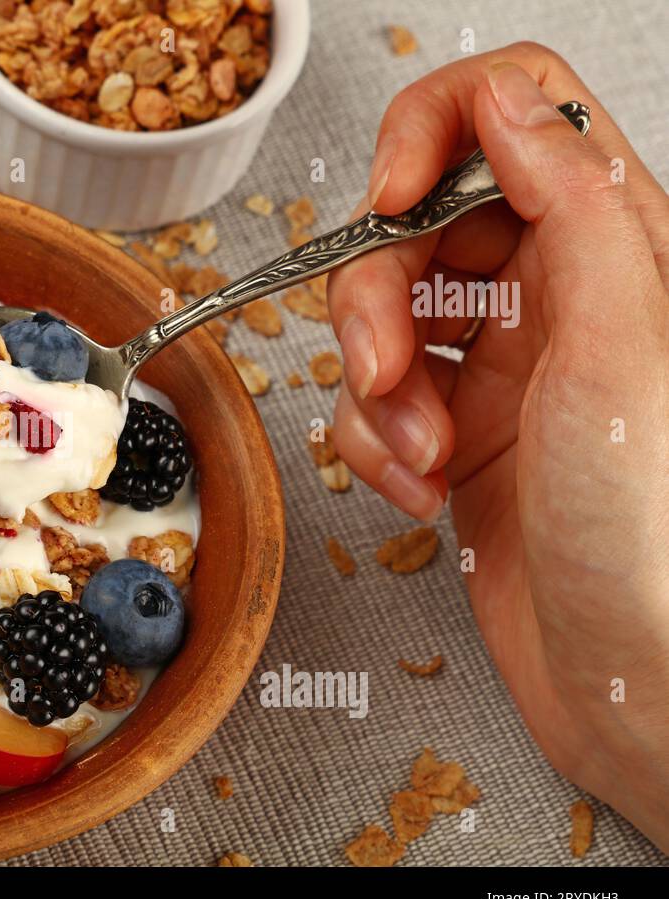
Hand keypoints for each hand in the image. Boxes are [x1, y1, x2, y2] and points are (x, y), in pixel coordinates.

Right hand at [327, 43, 668, 849]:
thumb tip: (511, 101)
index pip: (516, 114)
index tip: (386, 201)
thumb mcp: (623, 344)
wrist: (636, 683)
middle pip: (421, 225)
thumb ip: (572, 206)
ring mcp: (501, 367)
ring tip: (418, 448)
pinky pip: (373, 402)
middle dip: (378, 296)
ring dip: (373, 385)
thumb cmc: (657, 539)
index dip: (432, 135)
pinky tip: (419, 484)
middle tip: (384, 364)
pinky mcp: (457, 433)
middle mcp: (557, 296)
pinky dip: (375, 443)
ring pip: (383, 316)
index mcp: (616, 248)